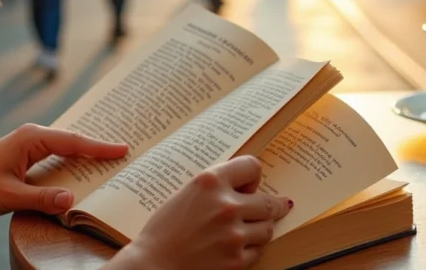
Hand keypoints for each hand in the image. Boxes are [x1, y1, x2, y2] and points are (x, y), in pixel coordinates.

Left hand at [0, 124, 127, 215]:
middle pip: (75, 140)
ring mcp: (32, 141)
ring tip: (111, 159)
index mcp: (32, 138)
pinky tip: (84, 167)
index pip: (73, 142)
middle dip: (99, 147)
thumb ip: (41, 198)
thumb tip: (71, 200)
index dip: (99, 147)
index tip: (122, 150)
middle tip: (124, 153)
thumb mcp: (9, 196)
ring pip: (68, 145)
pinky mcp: (29, 150)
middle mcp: (35, 135)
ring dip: (87, 153)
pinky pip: (59, 152)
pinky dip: (75, 158)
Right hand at [113, 156, 292, 269]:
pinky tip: (237, 247)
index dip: (254, 176)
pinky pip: (257, 250)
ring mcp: (233, 234)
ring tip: (250, 229)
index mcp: (211, 182)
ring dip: (260, 228)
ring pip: (267, 228)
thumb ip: (217, 186)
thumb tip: (247, 187)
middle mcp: (226, 205)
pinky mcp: (235, 260)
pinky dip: (250, 249)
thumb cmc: (164, 230)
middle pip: (267, 201)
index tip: (250, 186)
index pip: (252, 166)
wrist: (151, 265)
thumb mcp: (189, 193)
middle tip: (274, 206)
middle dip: (271, 205)